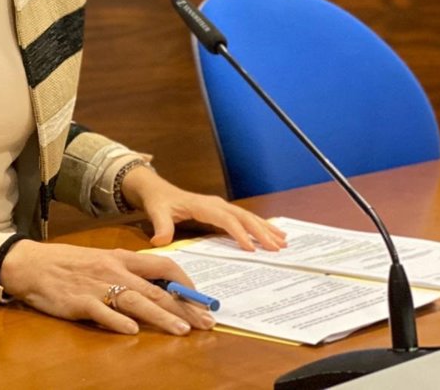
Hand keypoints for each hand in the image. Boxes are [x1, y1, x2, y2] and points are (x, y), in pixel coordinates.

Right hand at [0, 241, 216, 335]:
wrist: (30, 263)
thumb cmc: (67, 264)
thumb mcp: (101, 260)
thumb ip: (127, 272)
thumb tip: (157, 288)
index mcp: (121, 257)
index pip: (162, 265)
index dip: (185, 282)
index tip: (201, 298)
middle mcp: (114, 270)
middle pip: (156, 289)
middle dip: (184, 306)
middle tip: (206, 322)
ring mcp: (97, 286)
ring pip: (136, 301)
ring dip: (161, 317)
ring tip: (181, 330)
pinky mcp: (79, 302)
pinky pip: (102, 312)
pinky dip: (117, 321)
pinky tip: (132, 330)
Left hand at [120, 166, 287, 250]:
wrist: (158, 190)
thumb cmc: (159, 202)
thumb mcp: (156, 213)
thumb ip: (161, 226)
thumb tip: (160, 241)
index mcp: (203, 205)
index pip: (225, 219)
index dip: (238, 233)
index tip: (250, 249)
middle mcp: (216, 204)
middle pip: (243, 217)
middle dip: (260, 232)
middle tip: (277, 248)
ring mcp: (221, 206)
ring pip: (248, 216)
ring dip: (265, 228)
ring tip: (283, 242)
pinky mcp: (222, 210)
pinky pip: (245, 218)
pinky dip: (260, 225)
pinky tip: (274, 233)